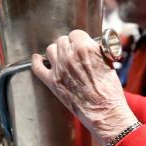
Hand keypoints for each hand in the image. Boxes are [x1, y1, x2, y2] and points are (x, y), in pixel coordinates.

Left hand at [31, 30, 138, 145]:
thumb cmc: (109, 90)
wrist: (104, 111)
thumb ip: (97, 50)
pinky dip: (37, 62)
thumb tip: (92, 45)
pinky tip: (38, 59)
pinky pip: (38, 67)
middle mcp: (69, 56)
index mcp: (85, 49)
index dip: (79, 39)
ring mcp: (59, 69)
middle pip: (62, 40)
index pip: (76, 34)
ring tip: (62, 57)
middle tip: (73, 53)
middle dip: (68, 45)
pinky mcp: (52, 82)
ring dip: (57, 52)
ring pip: (51, 50)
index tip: (80, 44)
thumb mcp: (109, 62)